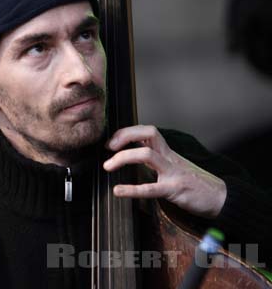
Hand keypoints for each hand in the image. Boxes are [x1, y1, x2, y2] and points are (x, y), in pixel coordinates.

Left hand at [103, 125, 226, 218]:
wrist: (221, 197)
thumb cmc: (195, 183)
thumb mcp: (173, 165)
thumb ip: (156, 159)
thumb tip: (133, 153)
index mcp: (168, 152)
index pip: (147, 131)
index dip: (127, 132)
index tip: (112, 142)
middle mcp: (169, 157)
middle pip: (147, 133)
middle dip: (124, 136)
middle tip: (108, 147)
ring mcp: (172, 172)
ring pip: (146, 155)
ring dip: (123, 158)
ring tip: (107, 166)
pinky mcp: (175, 189)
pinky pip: (151, 188)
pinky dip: (132, 189)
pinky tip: (118, 192)